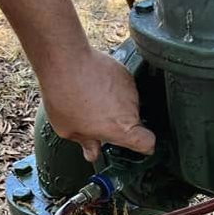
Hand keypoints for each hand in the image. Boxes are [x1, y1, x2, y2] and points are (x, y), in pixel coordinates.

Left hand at [39, 48, 156, 162]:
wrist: (66, 63)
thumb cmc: (65, 97)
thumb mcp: (68, 130)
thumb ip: (86, 143)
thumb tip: (93, 152)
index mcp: (120, 128)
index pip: (148, 142)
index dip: (145, 146)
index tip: (138, 146)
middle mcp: (131, 110)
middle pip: (133, 122)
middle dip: (118, 123)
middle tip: (96, 120)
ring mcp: (131, 90)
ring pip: (127, 104)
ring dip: (114, 105)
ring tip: (91, 100)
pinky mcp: (125, 74)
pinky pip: (123, 87)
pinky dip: (112, 89)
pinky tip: (94, 86)